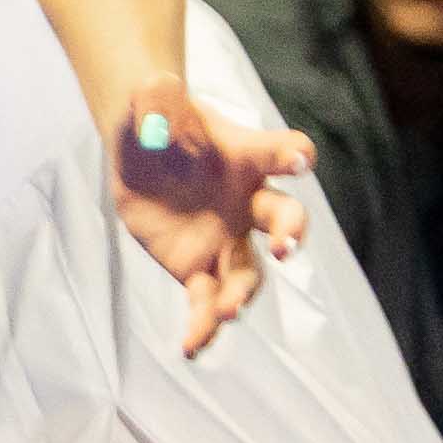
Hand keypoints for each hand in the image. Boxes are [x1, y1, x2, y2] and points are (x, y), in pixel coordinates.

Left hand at [102, 74, 314, 352]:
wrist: (142, 152)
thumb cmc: (156, 119)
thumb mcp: (149, 100)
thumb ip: (155, 97)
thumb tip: (156, 109)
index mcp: (245, 156)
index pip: (279, 151)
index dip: (291, 154)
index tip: (301, 159)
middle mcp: (247, 201)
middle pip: (282, 217)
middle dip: (289, 231)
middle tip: (284, 245)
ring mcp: (227, 239)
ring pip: (249, 272)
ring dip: (243, 292)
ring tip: (228, 309)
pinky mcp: (199, 268)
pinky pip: (208, 300)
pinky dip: (203, 324)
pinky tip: (190, 345)